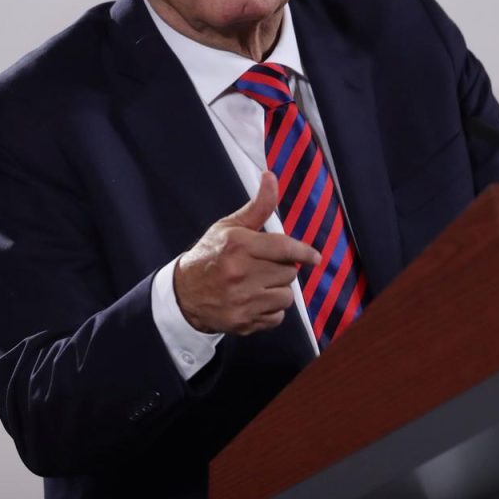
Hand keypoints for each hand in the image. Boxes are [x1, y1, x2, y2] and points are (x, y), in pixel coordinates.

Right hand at [173, 172, 322, 335]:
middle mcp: (240, 273)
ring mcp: (241, 300)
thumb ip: (257, 206)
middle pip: (289, 272)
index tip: (315, 257)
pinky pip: (277, 317)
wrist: (183, 293)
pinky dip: (270, 310)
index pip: (284, 247)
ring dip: (278, 290)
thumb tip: (271, 177)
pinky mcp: (243, 321)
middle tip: (265, 267)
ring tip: (260, 284)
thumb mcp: (230, 226)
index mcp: (238, 245)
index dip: (304, 252)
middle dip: (282, 268)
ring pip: (286, 296)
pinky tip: (255, 301)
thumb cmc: (210, 255)